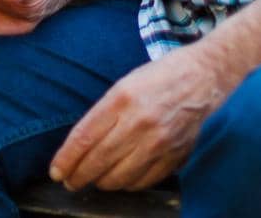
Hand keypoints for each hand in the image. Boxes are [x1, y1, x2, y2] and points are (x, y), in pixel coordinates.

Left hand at [49, 40, 242, 191]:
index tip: (56, 171)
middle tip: (69, 181)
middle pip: (98, 162)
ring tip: (94, 179)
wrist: (205, 76)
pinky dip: (127, 184)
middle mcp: (139, 122)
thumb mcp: (125, 84)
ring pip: (118, 177)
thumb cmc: (160, 76)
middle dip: (78, 176)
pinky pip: (143, 181)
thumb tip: (80, 145)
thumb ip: (103, 113)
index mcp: (122, 99)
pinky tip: (120, 178)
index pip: (84, 138)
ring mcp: (159, 142)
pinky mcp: (175, 156)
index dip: (66, 159)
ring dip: (101, 183)